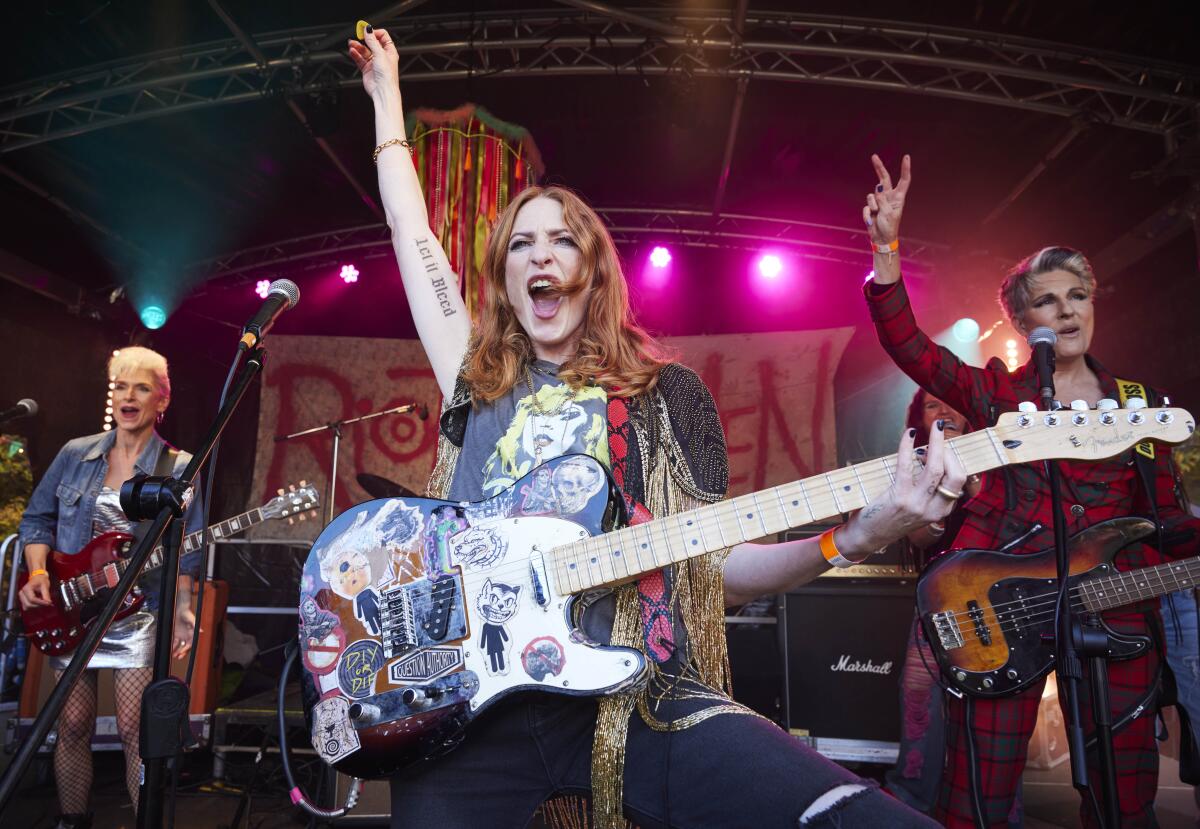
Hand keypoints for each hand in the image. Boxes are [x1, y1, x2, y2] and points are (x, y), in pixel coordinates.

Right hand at [18, 572, 51, 608]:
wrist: (37, 578)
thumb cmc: (41, 580)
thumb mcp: (45, 585)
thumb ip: (46, 594)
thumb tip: (48, 602)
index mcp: (27, 588)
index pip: (32, 599)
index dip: (41, 603)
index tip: (49, 603)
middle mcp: (22, 593)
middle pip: (29, 604)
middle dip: (39, 605)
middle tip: (47, 603)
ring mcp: (21, 597)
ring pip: (27, 607)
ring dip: (36, 606)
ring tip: (43, 601)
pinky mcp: (22, 600)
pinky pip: (26, 607)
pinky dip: (33, 606)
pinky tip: (39, 602)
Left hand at [171, 605, 195, 659]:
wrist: (180, 609)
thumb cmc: (187, 613)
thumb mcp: (191, 619)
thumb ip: (195, 625)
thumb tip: (201, 631)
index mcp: (192, 633)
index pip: (190, 643)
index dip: (186, 649)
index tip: (182, 652)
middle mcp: (187, 635)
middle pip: (185, 646)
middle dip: (182, 652)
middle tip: (178, 657)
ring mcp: (181, 635)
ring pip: (179, 645)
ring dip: (176, 650)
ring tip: (173, 655)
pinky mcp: (176, 633)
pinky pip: (174, 641)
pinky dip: (172, 646)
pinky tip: (169, 648)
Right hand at [348, 28, 399, 100]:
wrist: (382, 91)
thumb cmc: (387, 76)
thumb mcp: (380, 54)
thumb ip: (372, 41)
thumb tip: (368, 29)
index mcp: (390, 51)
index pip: (382, 36)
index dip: (374, 32)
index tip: (366, 31)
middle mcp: (382, 56)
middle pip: (371, 43)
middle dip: (364, 39)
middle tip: (358, 35)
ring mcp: (374, 62)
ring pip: (364, 51)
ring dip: (357, 46)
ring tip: (351, 43)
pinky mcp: (367, 69)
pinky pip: (359, 59)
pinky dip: (355, 54)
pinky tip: (352, 51)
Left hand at [839, 420, 966, 557]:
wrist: (868, 536)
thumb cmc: (891, 518)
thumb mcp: (918, 509)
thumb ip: (929, 491)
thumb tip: (932, 456)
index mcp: (941, 511)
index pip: (960, 482)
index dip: (955, 460)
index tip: (945, 447)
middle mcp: (933, 510)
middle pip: (955, 475)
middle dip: (950, 450)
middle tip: (941, 435)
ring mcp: (917, 505)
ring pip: (935, 468)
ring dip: (937, 443)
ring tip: (934, 428)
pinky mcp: (899, 498)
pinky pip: (907, 466)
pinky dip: (908, 446)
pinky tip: (910, 435)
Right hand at [863, 153, 910, 245]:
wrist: (881, 239)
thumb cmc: (889, 227)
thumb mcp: (888, 213)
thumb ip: (883, 200)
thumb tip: (877, 187)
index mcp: (898, 198)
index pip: (904, 180)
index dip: (905, 168)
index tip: (906, 157)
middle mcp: (889, 197)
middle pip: (884, 179)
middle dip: (878, 167)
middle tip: (874, 156)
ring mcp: (879, 201)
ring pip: (872, 195)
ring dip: (872, 206)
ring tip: (876, 215)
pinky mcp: (871, 207)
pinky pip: (866, 206)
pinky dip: (867, 214)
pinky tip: (871, 221)